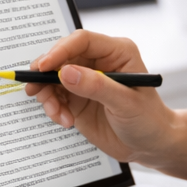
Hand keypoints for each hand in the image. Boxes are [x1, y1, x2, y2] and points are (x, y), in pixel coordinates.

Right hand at [25, 29, 175, 164]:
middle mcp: (99, 62)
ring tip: (58, 114)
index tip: (44, 67)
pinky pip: (54, 96)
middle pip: (62, 56)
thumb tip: (66, 73)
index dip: (60, 50)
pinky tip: (66, 121)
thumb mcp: (126, 103)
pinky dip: (53, 108)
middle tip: (35, 89)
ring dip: (48, 95)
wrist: (151, 145)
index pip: (82, 41)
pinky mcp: (77, 98)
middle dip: (46, 74)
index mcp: (117, 52)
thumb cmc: (149, 120)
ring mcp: (86, 80)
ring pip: (53, 77)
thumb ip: (96, 87)